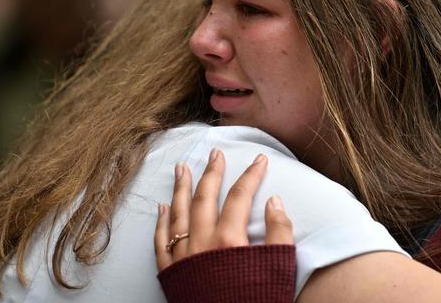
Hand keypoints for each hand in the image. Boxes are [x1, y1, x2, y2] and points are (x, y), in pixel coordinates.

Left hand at [154, 149, 293, 270]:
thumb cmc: (257, 302)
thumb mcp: (278, 270)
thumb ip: (279, 233)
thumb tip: (274, 201)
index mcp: (229, 239)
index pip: (241, 195)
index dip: (251, 174)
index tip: (260, 158)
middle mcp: (202, 242)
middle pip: (205, 196)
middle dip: (212, 172)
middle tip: (215, 153)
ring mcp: (183, 257)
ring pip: (178, 213)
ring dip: (180, 188)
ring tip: (182, 168)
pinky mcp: (170, 273)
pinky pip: (161, 242)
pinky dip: (162, 222)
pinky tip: (162, 207)